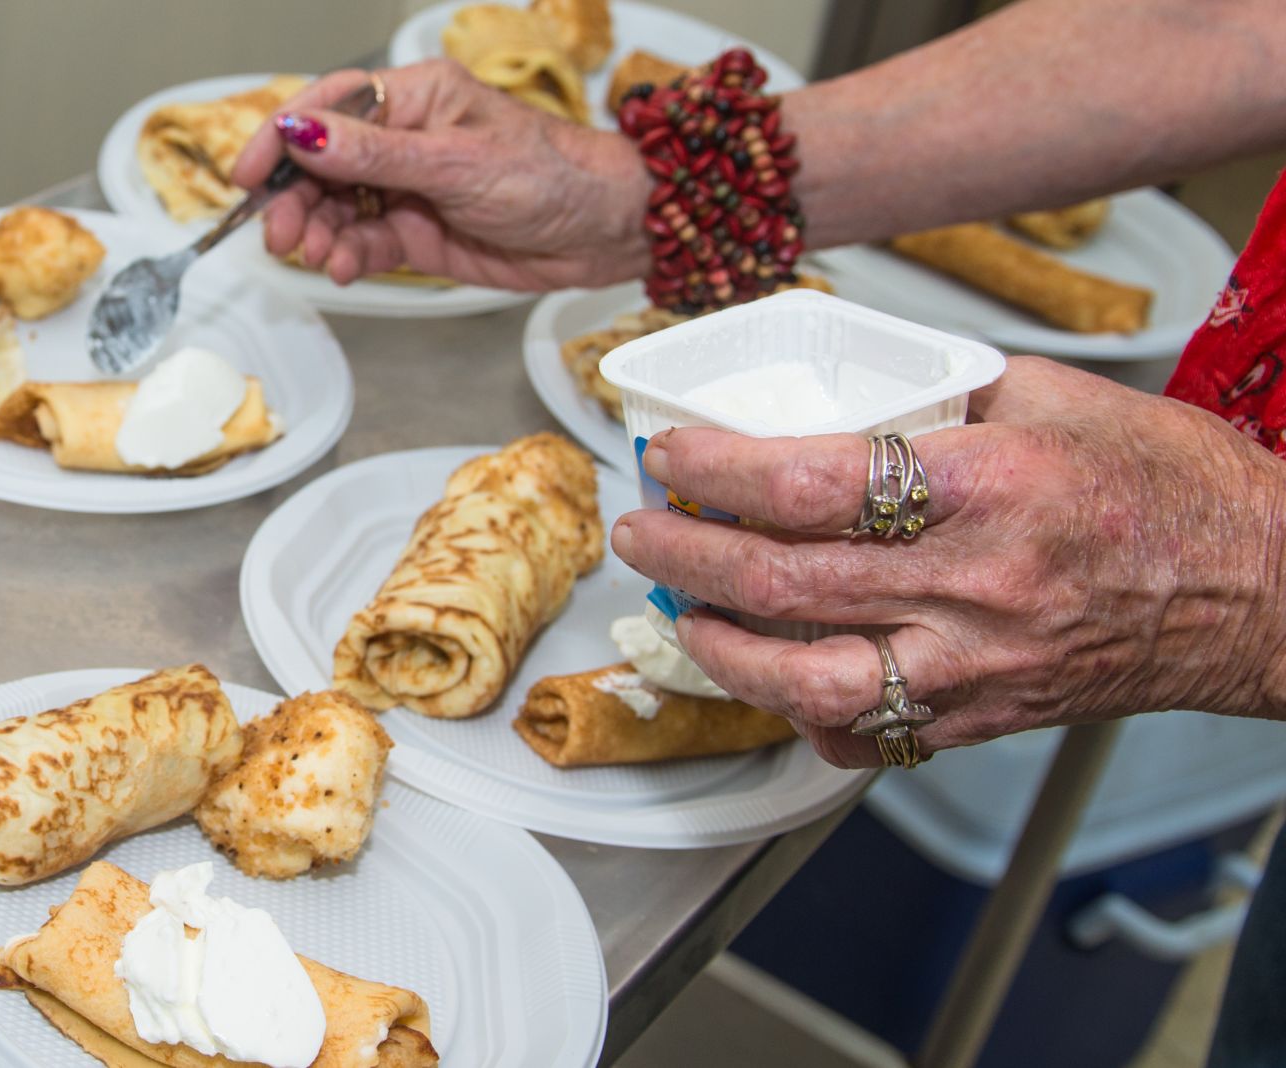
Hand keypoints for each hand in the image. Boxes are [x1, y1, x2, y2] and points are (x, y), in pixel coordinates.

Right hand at [231, 60, 651, 288]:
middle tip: (281, 235)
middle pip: (322, 164)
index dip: (281, 138)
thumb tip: (302, 133)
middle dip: (295, 199)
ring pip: (337, 208)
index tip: (247, 174)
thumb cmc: (548, 177)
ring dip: (317, 233)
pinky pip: (364, 243)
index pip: (328, 107)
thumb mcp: (455, 163)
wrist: (601, 233)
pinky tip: (343, 269)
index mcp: (414, 98)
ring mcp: (408, 189)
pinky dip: (347, 257)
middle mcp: (404, 140)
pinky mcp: (418, 234)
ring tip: (316, 256)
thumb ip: (374, 155)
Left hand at [610, 357, 1285, 767]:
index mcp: (988, 487)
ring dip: (724, 651)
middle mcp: (976, 585)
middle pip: (787, 584)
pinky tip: (776, 682)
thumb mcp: (1056, 396)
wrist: (1257, 587)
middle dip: (687, 558)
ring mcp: (977, 664)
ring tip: (685, 616)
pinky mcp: (983, 715)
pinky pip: (871, 736)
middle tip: (644, 533)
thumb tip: (834, 383)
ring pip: (811, 681)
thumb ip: (940, 392)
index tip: (674, 453)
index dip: (720, 470)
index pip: (814, 482)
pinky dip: (804, 715)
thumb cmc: (1168, 487)